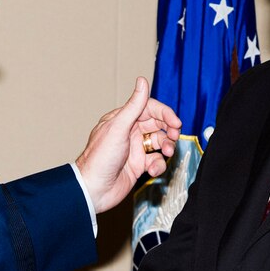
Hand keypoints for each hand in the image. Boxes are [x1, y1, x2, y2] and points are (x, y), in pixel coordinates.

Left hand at [76, 77, 181, 212]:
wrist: (93, 189)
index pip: (148, 108)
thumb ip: (134, 105)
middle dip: (169, 130)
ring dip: (167, 146)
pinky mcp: (139, 165)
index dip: (164, 113)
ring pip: (159, 142)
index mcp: (122, 120)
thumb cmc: (100, 158)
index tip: (176, 123)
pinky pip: (156, 160)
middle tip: (175, 136)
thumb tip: (142, 81)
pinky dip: (159, 165)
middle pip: (157, 125)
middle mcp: (129, 132)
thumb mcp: (118, 128)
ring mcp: (135, 149)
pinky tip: (153, 170)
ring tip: (167, 153)